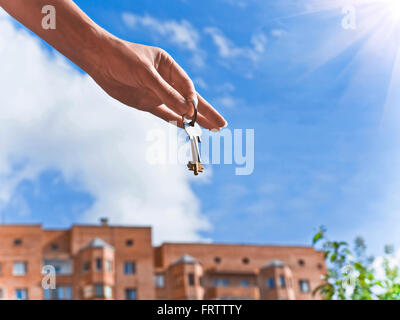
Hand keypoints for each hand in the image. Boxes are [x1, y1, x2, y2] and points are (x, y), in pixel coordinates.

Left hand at [89, 38, 226, 129]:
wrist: (98, 59)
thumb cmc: (122, 58)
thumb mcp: (145, 73)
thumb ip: (165, 92)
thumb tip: (186, 111)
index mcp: (169, 66)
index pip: (187, 86)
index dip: (192, 100)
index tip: (193, 112)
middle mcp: (166, 80)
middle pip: (190, 100)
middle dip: (206, 112)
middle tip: (222, 125)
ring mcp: (157, 93)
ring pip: (179, 110)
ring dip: (194, 120)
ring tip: (212, 129)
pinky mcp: (146, 103)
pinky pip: (165, 115)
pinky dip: (176, 122)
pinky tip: (188, 128)